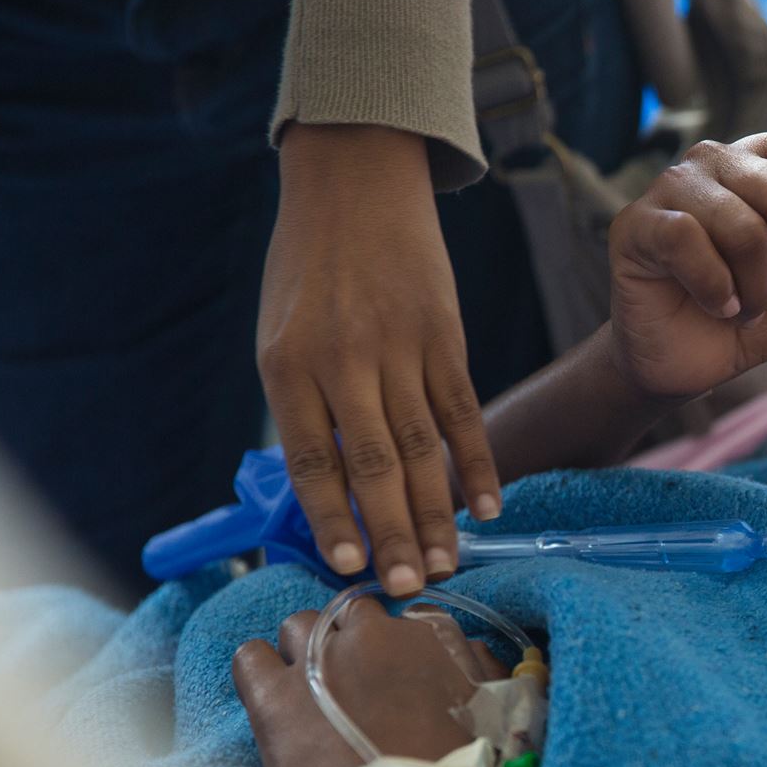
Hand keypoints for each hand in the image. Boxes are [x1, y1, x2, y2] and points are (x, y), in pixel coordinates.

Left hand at [232, 598, 509, 766]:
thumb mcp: (487, 710)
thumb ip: (477, 664)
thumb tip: (466, 646)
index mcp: (423, 635)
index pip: (400, 612)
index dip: (392, 644)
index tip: (390, 672)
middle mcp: (368, 635)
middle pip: (347, 614)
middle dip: (347, 642)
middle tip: (351, 687)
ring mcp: (316, 661)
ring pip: (297, 626)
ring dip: (304, 651)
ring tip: (309, 692)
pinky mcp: (272, 696)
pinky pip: (251, 656)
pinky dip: (259, 669)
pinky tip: (272, 695)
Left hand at [259, 123, 503, 597]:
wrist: (355, 181)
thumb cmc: (309, 267)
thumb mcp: (279, 332)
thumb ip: (303, 404)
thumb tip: (328, 485)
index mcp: (288, 365)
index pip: (312, 461)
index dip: (332, 518)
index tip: (349, 566)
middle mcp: (344, 360)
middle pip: (374, 465)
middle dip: (393, 533)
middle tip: (409, 586)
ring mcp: (400, 348)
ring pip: (423, 448)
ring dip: (436, 512)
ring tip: (446, 563)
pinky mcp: (444, 337)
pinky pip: (461, 411)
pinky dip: (476, 461)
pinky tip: (486, 506)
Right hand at [604, 133, 766, 401]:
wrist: (693, 363)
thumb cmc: (759, 309)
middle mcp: (721, 156)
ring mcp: (674, 184)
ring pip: (744, 228)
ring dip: (755, 291)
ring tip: (739, 303)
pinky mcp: (638, 222)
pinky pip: (690, 244)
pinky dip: (715, 292)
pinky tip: (712, 305)